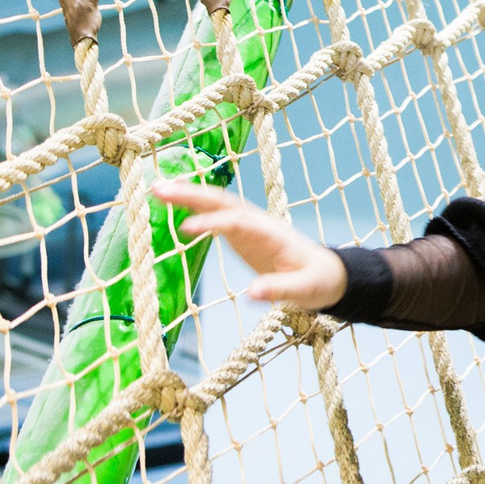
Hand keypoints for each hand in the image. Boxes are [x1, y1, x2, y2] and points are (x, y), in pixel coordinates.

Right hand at [153, 182, 346, 311]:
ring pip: (217, 203)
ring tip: (157, 189)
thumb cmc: (317, 281)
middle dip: (193, 195)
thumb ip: (280, 290)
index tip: (186, 228)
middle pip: (223, 202)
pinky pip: (215, 214)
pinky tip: (172, 201)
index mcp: (273, 234)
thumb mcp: (304, 290)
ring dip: (189, 195)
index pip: (238, 222)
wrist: (327, 273)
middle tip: (159, 190)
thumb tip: (252, 294)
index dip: (213, 223)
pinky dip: (194, 206)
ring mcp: (250, 225)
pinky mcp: (242, 232)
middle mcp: (259, 223)